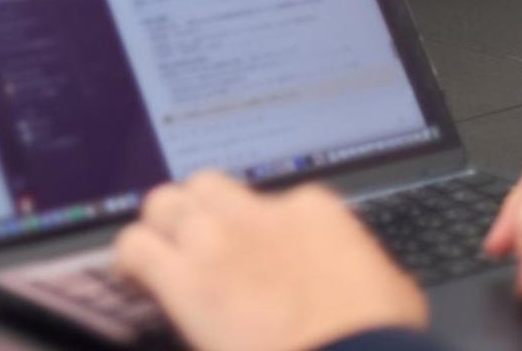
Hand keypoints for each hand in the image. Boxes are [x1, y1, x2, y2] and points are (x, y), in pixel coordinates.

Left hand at [114, 171, 427, 350]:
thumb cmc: (378, 339)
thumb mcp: (391, 291)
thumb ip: (361, 268)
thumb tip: (363, 280)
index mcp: (314, 210)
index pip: (269, 196)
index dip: (254, 228)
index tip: (251, 253)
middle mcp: (259, 213)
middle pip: (207, 186)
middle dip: (198, 213)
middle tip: (196, 245)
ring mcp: (218, 240)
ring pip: (164, 202)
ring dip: (160, 229)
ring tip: (161, 257)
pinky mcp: (185, 278)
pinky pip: (136, 246)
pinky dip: (130, 260)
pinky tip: (134, 278)